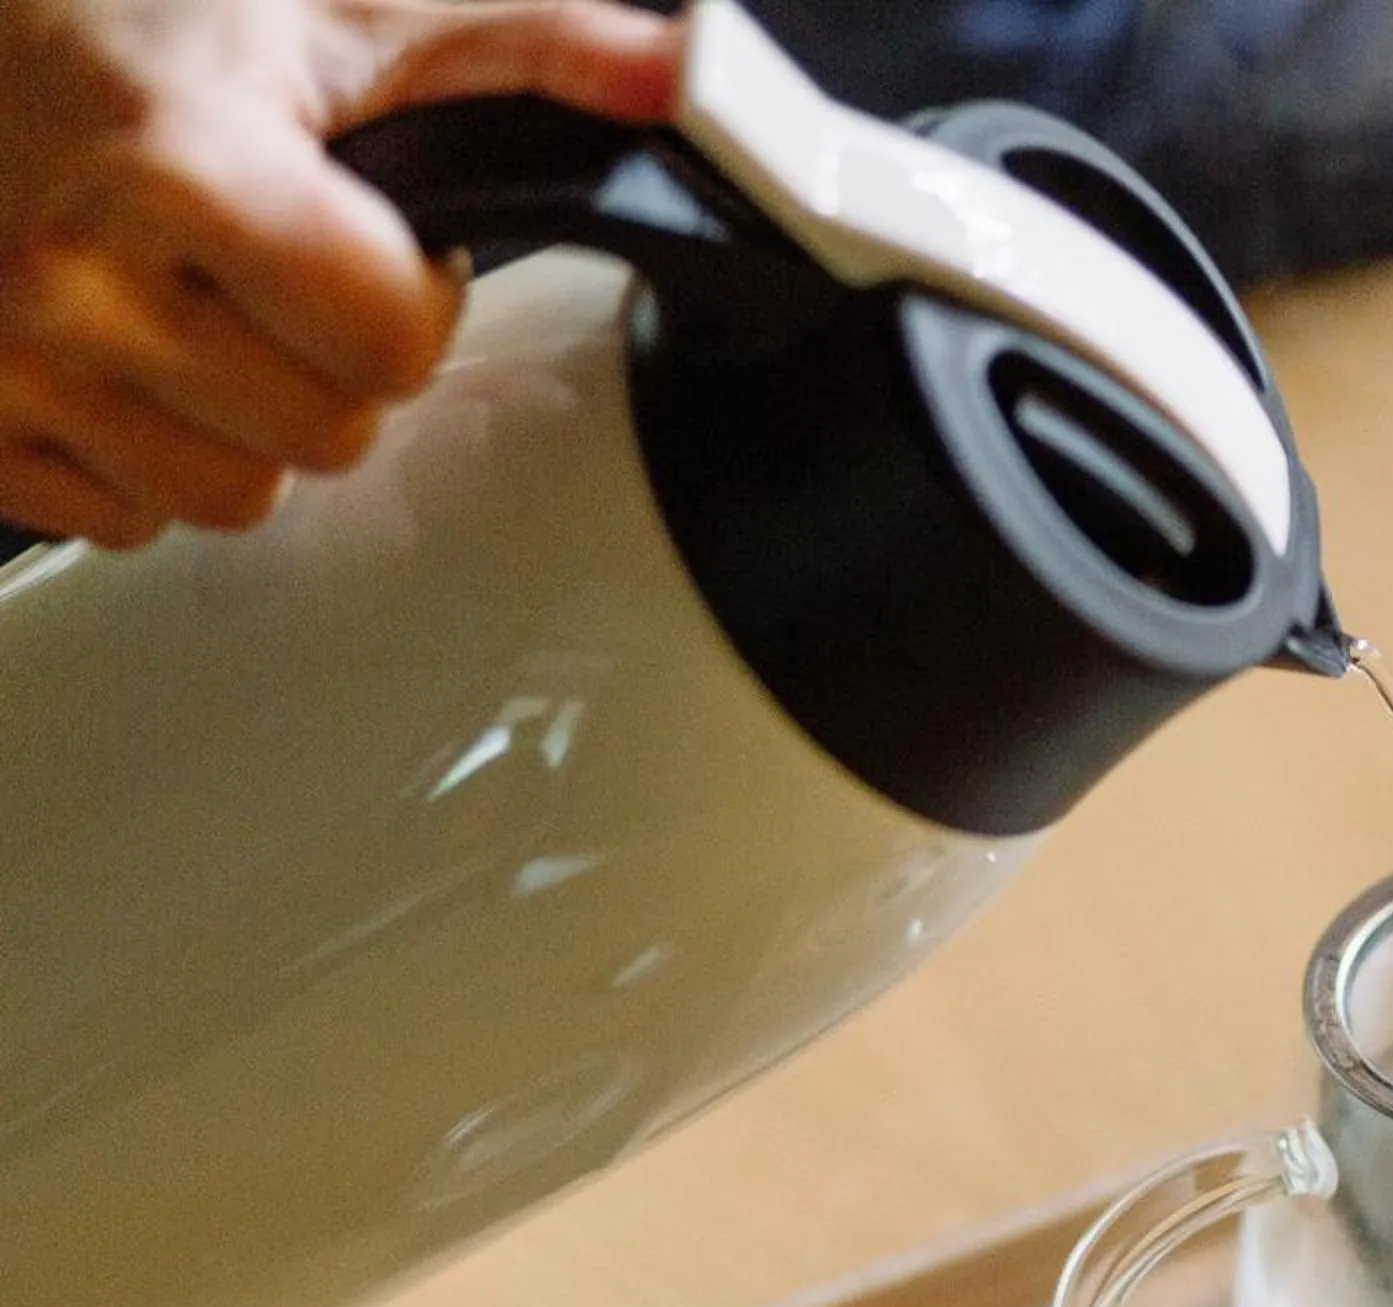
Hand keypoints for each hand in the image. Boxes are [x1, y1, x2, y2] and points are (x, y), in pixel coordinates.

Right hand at [0, 0, 683, 547]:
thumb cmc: (119, 15)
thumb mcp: (337, 3)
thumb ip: (528, 39)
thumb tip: (677, 74)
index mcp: (178, 166)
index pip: (390, 345)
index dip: (411, 298)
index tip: (371, 239)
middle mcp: (72, 275)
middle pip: (326, 436)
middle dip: (335, 365)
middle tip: (277, 274)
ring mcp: (7, 361)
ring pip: (230, 497)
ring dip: (247, 424)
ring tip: (202, 312)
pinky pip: (121, 521)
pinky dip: (144, 458)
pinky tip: (127, 358)